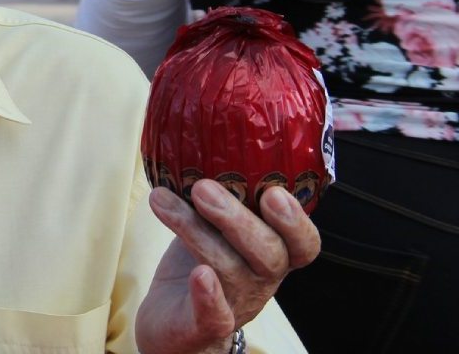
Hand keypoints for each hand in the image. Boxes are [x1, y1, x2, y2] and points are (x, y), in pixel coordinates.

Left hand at [135, 180, 319, 353]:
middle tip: (203, 187)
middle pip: (269, 253)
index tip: (274, 191)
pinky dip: (208, 294)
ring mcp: (236, 303)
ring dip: (195, 231)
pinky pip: (215, 314)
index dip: (296, 220)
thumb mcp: (211, 225)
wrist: (170, 322)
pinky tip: (198, 274)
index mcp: (271, 253)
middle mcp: (261, 280)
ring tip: (162, 201)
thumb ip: (214, 194)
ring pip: (229, 269)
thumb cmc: (198, 263)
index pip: (304, 243)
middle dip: (237, 218)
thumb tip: (196, 141)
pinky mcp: (204, 326)